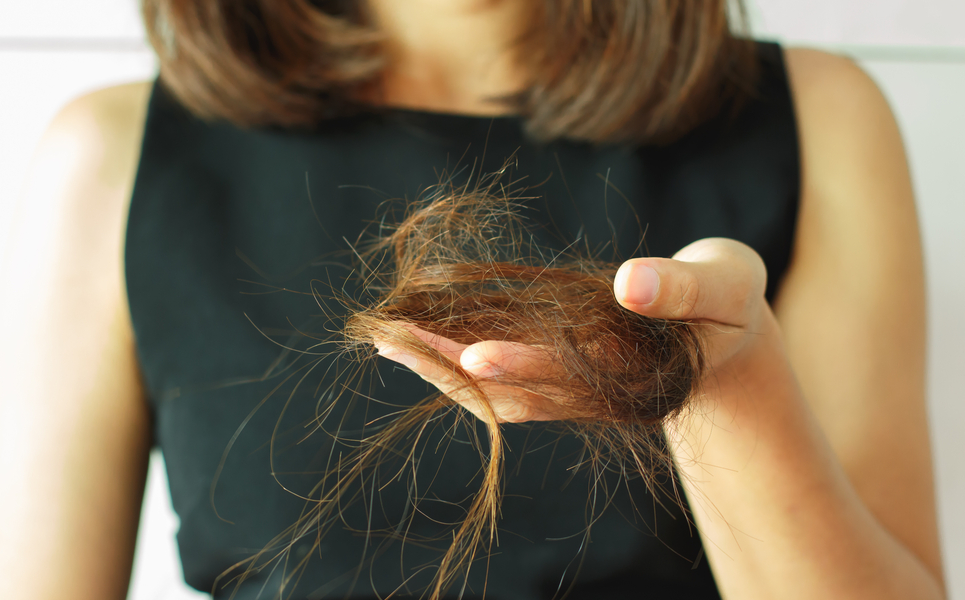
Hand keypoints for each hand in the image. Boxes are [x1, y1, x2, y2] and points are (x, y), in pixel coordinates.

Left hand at [374, 238, 775, 423]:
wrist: (726, 342)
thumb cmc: (728, 306)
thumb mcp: (723, 287)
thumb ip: (681, 287)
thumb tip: (628, 282)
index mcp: (635, 368)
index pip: (572, 372)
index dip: (521, 363)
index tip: (469, 354)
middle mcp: (595, 388)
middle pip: (518, 388)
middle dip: (454, 367)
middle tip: (390, 342)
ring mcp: (574, 389)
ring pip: (504, 392)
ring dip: (447, 371)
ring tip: (389, 345)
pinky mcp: (562, 380)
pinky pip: (507, 385)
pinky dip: (464, 369)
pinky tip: (426, 351)